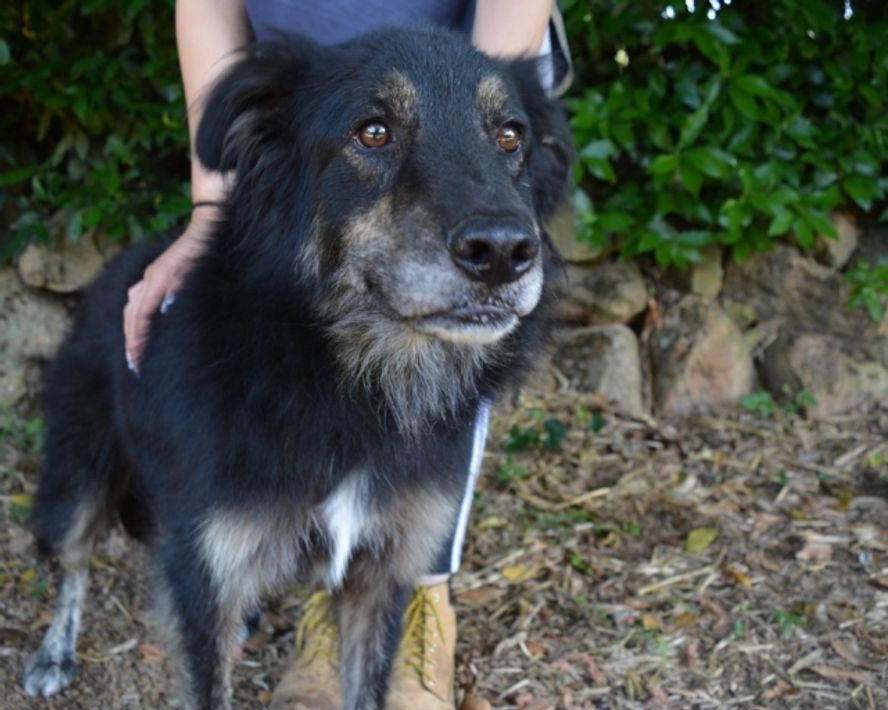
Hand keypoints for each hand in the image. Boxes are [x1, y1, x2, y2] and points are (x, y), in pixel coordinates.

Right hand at [123, 210, 214, 371]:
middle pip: (132, 314)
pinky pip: (138, 298)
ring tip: (133, 352)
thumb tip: (162, 311)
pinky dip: (135, 316)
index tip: (138, 361)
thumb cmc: (206, 252)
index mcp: (159, 279)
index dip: (138, 340)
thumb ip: (178, 290)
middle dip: (131, 340)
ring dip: (131, 330)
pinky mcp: (156, 274)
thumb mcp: (195, 274)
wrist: (208, 225)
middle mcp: (150, 277)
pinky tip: (139, 327)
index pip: (141, 316)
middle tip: (134, 365)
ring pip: (132, 306)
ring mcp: (151, 275)